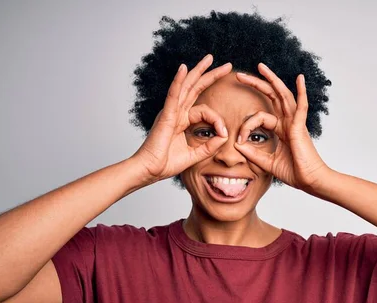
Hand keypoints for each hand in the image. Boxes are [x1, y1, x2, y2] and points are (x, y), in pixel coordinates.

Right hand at [130, 54, 231, 183]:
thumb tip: (225, 135)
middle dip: (210, 75)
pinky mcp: (166, 115)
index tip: (224, 133)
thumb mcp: (195, 155)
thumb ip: (210, 146)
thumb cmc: (166, 164)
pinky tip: (184, 68)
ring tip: (210, 58)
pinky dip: (178, 81)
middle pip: (195, 88)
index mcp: (182, 120)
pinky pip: (173, 94)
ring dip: (198, 71)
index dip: (218, 120)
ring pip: (187, 86)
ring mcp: (171, 112)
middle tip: (227, 65)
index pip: (205, 111)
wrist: (149, 170)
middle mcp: (176, 112)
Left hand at [234, 63, 330, 192]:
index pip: (260, 117)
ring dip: (272, 80)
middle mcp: (288, 122)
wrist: (310, 182)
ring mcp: (295, 123)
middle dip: (256, 84)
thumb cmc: (295, 173)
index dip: (245, 126)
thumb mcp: (267, 163)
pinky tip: (299, 78)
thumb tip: (237, 145)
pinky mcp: (300, 128)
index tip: (238, 141)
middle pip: (272, 97)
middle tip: (240, 75)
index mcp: (282, 130)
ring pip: (283, 96)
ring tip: (260, 67)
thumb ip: (253, 154)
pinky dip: (301, 92)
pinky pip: (302, 107)